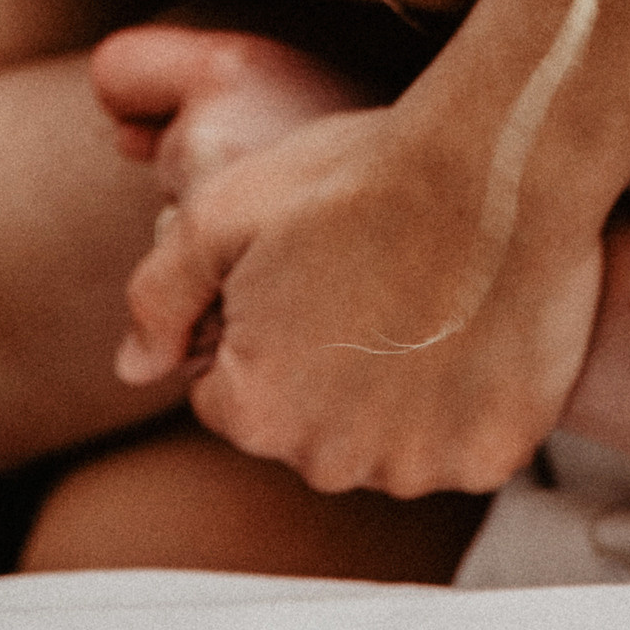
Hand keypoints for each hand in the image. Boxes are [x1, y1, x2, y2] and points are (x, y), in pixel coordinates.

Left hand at [113, 95, 604, 495]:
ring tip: (423, 294)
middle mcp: (332, 461)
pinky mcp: (495, 452)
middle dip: (322, 366)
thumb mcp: (225, 209)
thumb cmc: (360, 177)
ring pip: (386, 439)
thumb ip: (160, 295)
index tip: (306, 270)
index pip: (229, 393)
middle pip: (308, 426)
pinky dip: (467, 399)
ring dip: (395, 390)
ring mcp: (420, 464)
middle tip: (366, 275)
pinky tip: (473, 324)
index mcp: (257, 409)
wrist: (497, 166)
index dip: (260, 325)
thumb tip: (132, 367)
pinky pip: (463, 440)